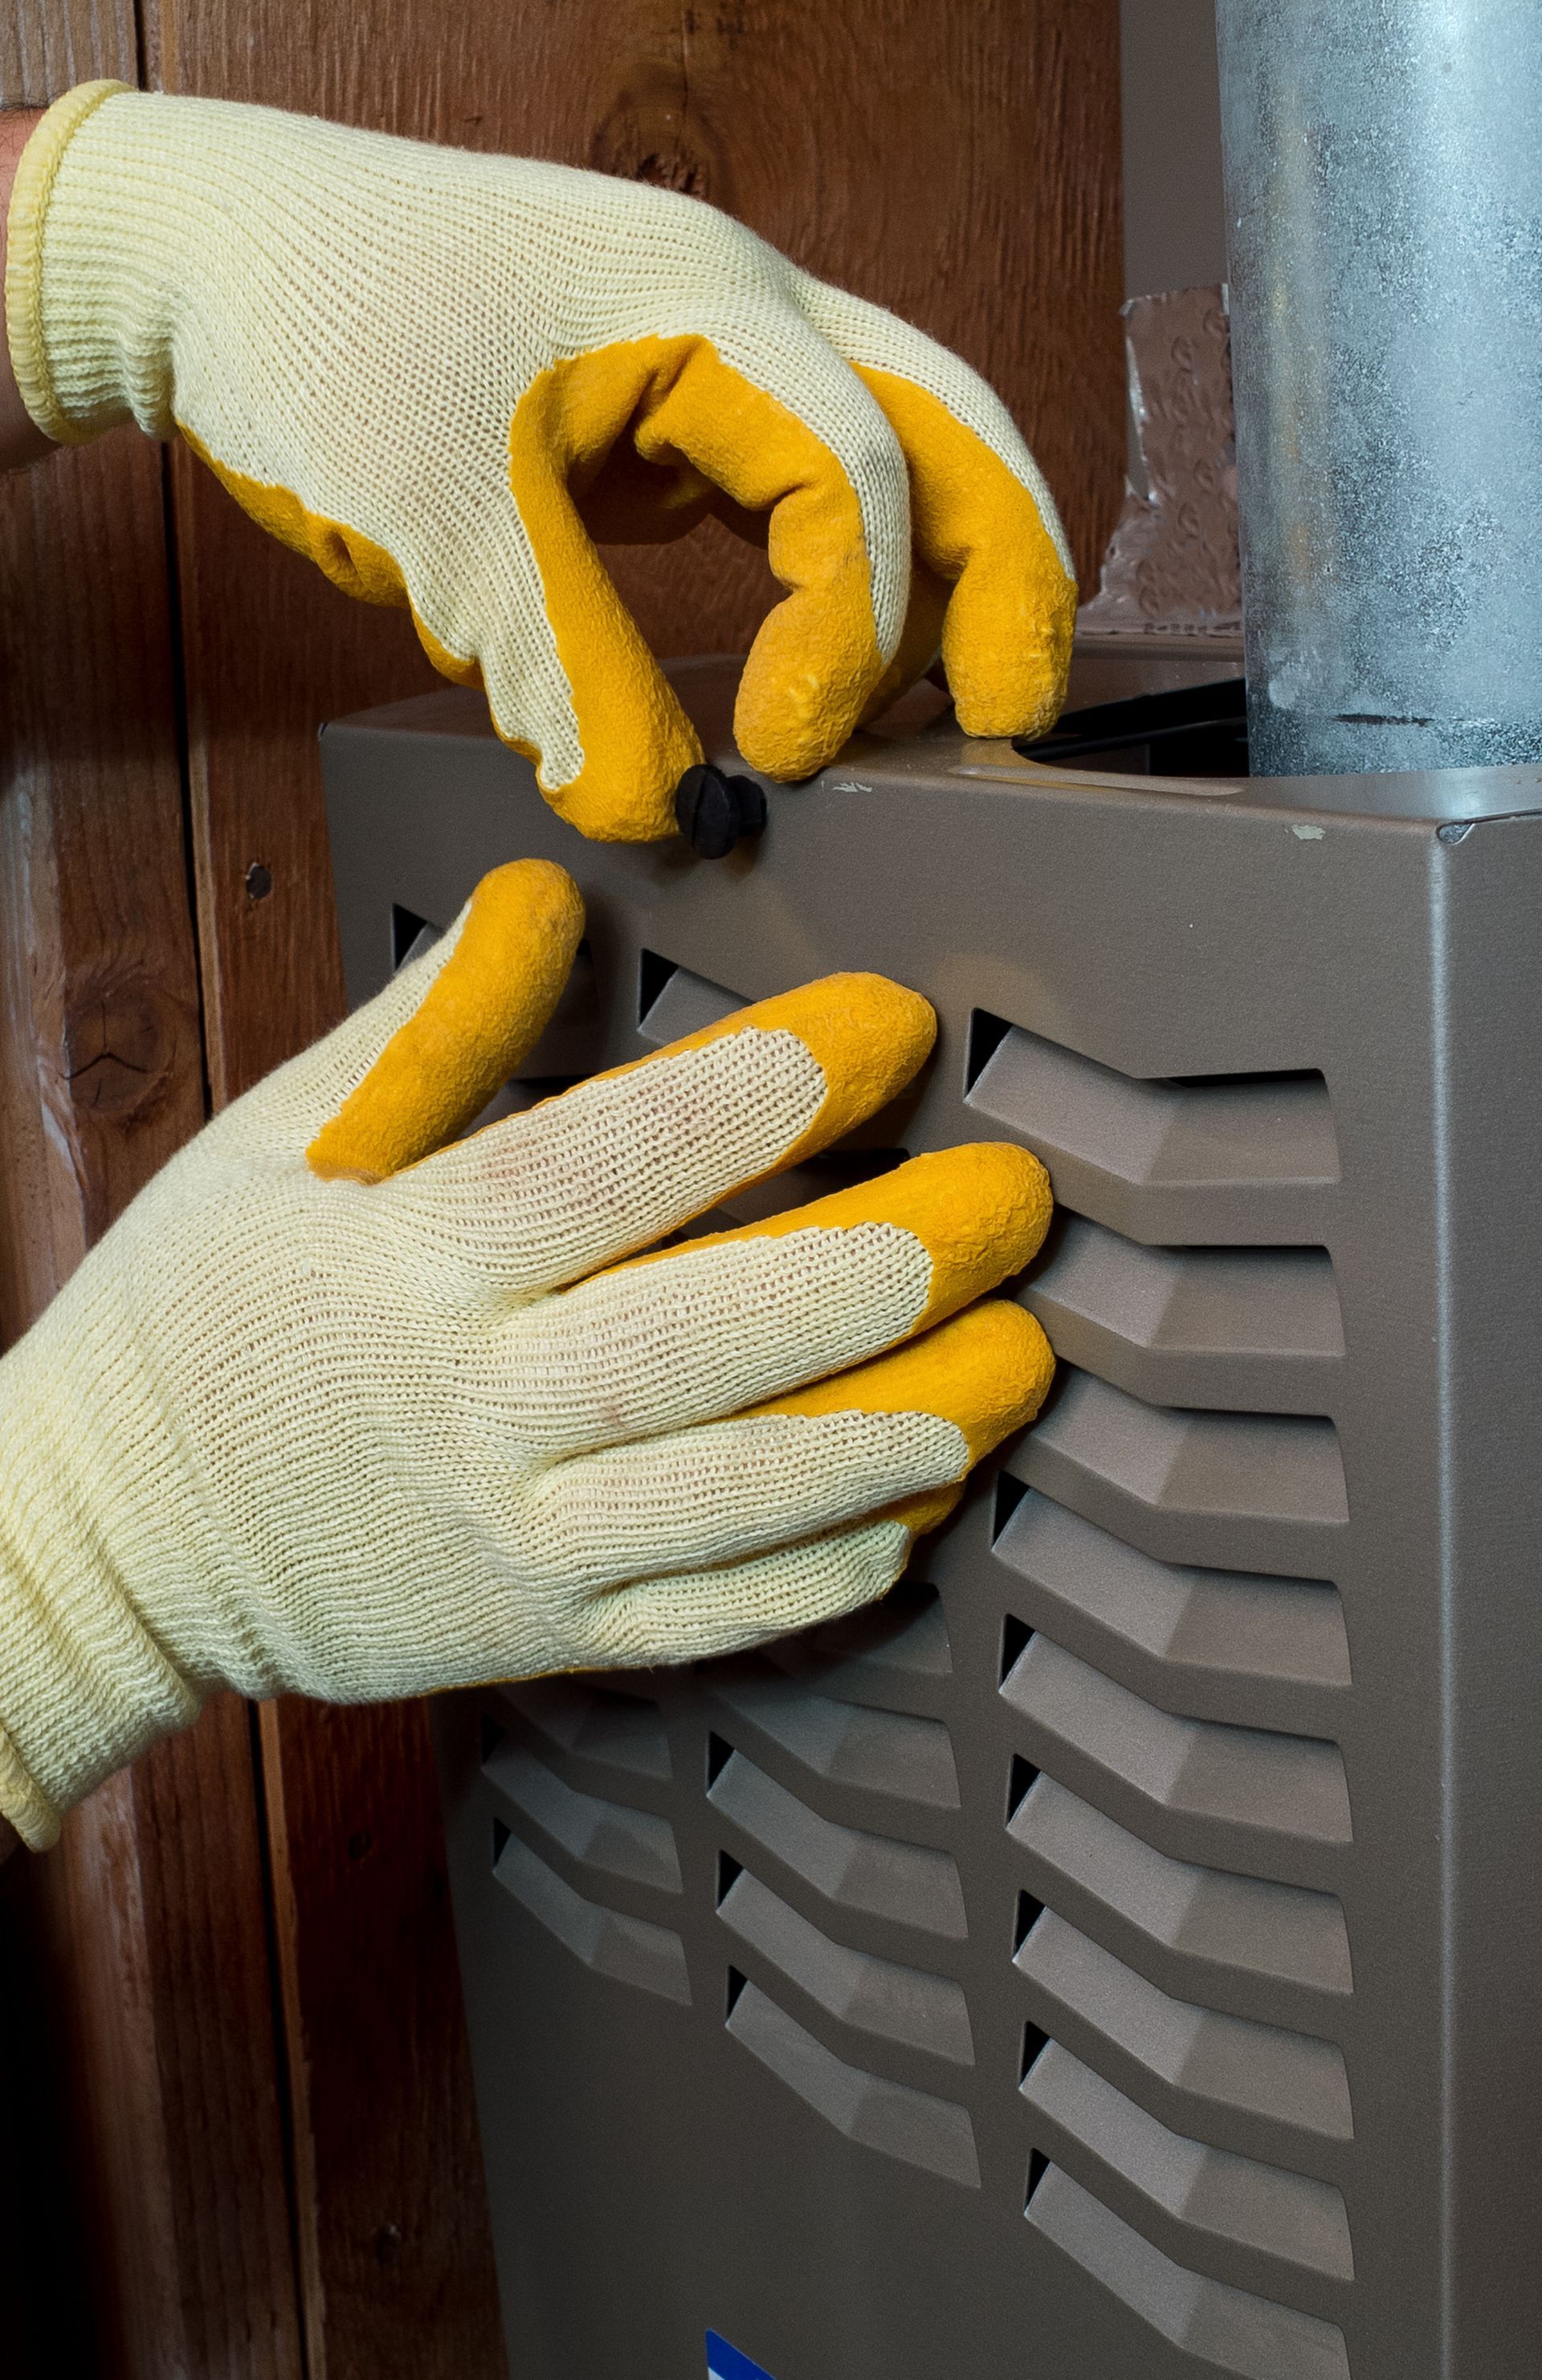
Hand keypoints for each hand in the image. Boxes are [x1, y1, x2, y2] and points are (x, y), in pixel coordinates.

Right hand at [0, 861, 1052, 1849]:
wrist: (101, 1540)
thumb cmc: (196, 1313)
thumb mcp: (269, 1145)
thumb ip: (420, 1030)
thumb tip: (546, 899)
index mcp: (400, 1261)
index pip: (605, 1166)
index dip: (761, 1092)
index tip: (887, 1026)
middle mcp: (467, 1408)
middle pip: (705, 1337)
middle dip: (883, 1264)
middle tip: (1013, 1199)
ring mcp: (508, 1544)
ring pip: (734, 1494)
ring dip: (897, 1426)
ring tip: (1022, 1358)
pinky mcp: (533, 1640)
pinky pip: (703, 1618)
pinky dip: (821, 1570)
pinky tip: (923, 1507)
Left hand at [5, 83, 1075, 840]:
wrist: (209, 252)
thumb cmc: (313, 325)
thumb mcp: (445, 531)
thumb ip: (568, 682)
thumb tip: (664, 815)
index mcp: (709, 303)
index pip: (858, 481)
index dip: (851, 637)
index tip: (785, 757)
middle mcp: (743, 309)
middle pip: (953, 431)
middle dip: (1005, 580)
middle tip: (1017, 723)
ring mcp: (714, 353)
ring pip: (900, 451)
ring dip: (931, 581)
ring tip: (927, 716)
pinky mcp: (669, 411)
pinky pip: (807, 488)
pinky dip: (840, 576)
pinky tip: (821, 666)